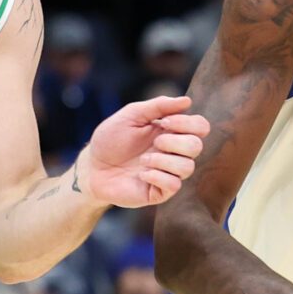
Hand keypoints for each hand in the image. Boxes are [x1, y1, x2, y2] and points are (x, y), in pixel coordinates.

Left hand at [76, 94, 211, 208]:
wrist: (92, 167)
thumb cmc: (110, 140)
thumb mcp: (132, 115)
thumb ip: (158, 105)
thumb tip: (187, 101)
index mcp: (171, 132)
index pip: (200, 127)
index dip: (188, 123)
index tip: (164, 122)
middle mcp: (174, 153)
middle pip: (197, 146)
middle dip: (175, 142)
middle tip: (155, 142)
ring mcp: (168, 173)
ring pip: (187, 167)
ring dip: (163, 160)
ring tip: (143, 160)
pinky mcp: (160, 192)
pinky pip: (174, 185)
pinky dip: (157, 176)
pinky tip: (141, 175)